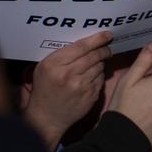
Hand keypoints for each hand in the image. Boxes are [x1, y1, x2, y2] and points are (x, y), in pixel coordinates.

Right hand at [24, 30, 112, 148]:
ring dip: (101, 63)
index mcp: (54, 64)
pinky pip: (101, 79)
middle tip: (107, 48)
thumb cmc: (45, 88)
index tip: (107, 34)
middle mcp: (68, 74)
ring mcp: (81, 86)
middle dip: (104, 49)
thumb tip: (87, 42)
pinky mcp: (91, 95)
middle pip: (94, 55)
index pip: (81, 46)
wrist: (47, 117)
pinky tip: (91, 77)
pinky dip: (99, 75)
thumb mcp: (44, 68)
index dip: (97, 39)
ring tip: (95, 64)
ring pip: (100, 66)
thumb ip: (62, 54)